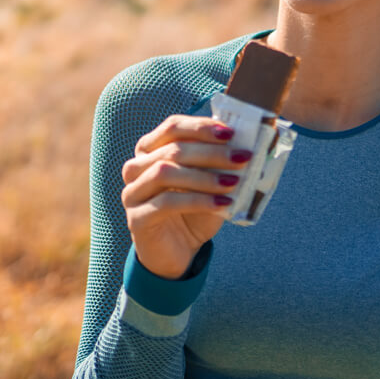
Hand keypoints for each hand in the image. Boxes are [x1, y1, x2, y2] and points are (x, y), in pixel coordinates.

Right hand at [121, 114, 245, 278]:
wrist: (178, 251)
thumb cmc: (195, 211)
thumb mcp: (210, 182)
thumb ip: (220, 162)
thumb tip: (248, 142)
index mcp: (150, 150)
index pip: (173, 127)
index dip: (201, 127)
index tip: (231, 133)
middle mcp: (136, 167)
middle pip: (172, 150)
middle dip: (211, 152)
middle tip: (242, 158)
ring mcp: (132, 193)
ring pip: (165, 173)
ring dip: (204, 176)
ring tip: (233, 182)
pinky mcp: (136, 218)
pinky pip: (166, 203)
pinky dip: (198, 201)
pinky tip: (223, 205)